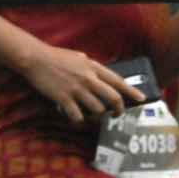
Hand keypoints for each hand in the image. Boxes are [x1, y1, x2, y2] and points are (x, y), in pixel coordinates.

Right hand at [21, 46, 137, 123]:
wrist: (36, 59)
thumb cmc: (57, 56)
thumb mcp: (80, 57)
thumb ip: (91, 67)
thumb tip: (100, 75)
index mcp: (94, 67)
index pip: (118, 81)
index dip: (132, 91)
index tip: (142, 99)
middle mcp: (89, 79)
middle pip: (113, 98)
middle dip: (118, 110)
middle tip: (116, 115)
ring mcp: (77, 90)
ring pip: (98, 110)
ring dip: (98, 117)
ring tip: (95, 118)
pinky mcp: (64, 99)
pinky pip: (78, 116)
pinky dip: (80, 121)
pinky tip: (78, 119)